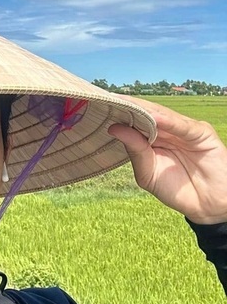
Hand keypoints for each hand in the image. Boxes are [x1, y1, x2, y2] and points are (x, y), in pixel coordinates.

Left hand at [108, 97, 226, 224]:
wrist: (206, 206)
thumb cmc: (176, 189)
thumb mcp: (148, 173)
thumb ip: (134, 151)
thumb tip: (114, 128)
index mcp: (152, 139)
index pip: (133, 121)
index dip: (117, 113)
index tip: (96, 105)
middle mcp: (167, 130)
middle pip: (145, 113)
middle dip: (126, 106)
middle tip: (103, 97)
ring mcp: (184, 130)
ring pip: (161, 115)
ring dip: (142, 108)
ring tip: (122, 101)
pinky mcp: (201, 133)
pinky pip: (181, 125)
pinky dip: (166, 120)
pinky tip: (151, 116)